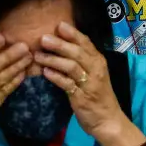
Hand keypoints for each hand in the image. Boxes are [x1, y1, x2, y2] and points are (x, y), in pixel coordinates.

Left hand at [36, 22, 131, 145]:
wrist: (107, 119)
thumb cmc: (98, 94)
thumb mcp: (94, 74)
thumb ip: (82, 60)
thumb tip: (63, 44)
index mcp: (99, 61)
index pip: (86, 43)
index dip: (73, 33)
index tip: (59, 25)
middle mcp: (96, 70)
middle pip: (77, 53)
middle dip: (60, 44)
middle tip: (43, 38)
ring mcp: (89, 84)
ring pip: (71, 66)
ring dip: (53, 59)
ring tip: (38, 55)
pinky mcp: (81, 97)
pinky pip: (67, 84)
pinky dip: (55, 77)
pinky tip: (44, 72)